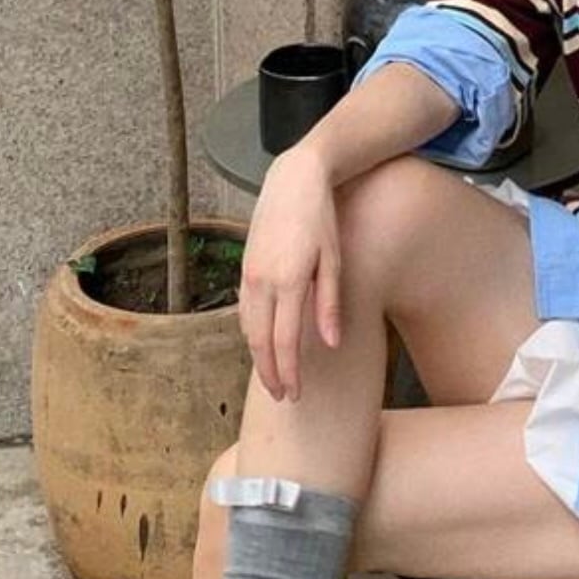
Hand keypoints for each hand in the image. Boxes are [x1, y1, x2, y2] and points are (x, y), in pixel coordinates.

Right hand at [237, 147, 341, 402]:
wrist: (293, 181)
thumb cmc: (322, 219)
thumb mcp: (334, 260)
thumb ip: (330, 304)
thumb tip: (331, 344)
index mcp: (289, 280)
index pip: (284, 341)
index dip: (289, 372)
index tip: (295, 395)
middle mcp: (262, 281)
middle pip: (260, 342)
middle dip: (270, 373)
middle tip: (282, 397)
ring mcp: (249, 274)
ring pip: (247, 328)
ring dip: (258, 357)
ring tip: (273, 377)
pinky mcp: (244, 268)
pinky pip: (244, 310)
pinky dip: (251, 333)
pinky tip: (262, 345)